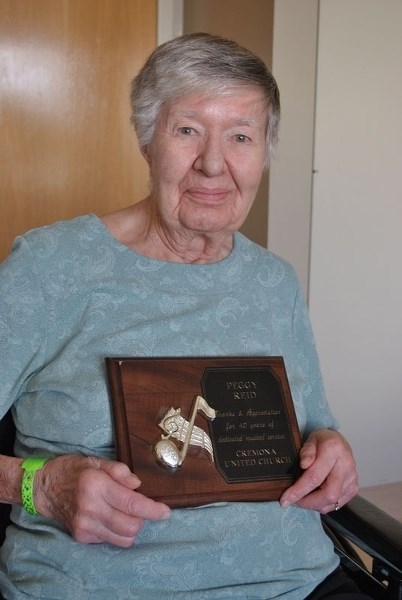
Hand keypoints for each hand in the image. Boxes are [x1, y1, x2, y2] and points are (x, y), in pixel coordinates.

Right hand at [35, 455, 170, 546]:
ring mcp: (85, 526)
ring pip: (123, 538)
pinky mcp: (82, 536)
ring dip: (131, 527)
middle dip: (143, 519)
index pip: (133, 504)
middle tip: (141, 507)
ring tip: (125, 513)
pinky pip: (110, 540)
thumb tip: (138, 485)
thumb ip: (120, 471)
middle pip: (131, 526)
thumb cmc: (73, 471)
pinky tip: (110, 517)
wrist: (44, 488)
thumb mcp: (96, 461)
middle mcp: (91, 509)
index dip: (153, 510)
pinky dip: (117, 531)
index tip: (165, 511)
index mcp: (97, 486)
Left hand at [280, 428, 358, 513]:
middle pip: (328, 494)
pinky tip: (314, 497)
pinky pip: (338, 503)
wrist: (339, 441)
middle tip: (293, 501)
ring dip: (314, 504)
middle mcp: (346, 465)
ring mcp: (351, 478)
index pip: (315, 476)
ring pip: (333, 501)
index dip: (299, 490)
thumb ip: (306, 451)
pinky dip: (323, 504)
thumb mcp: (311, 439)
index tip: (285, 499)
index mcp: (333, 450)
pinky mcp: (353, 487)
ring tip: (302, 498)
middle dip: (308, 502)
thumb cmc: (323, 441)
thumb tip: (304, 465)